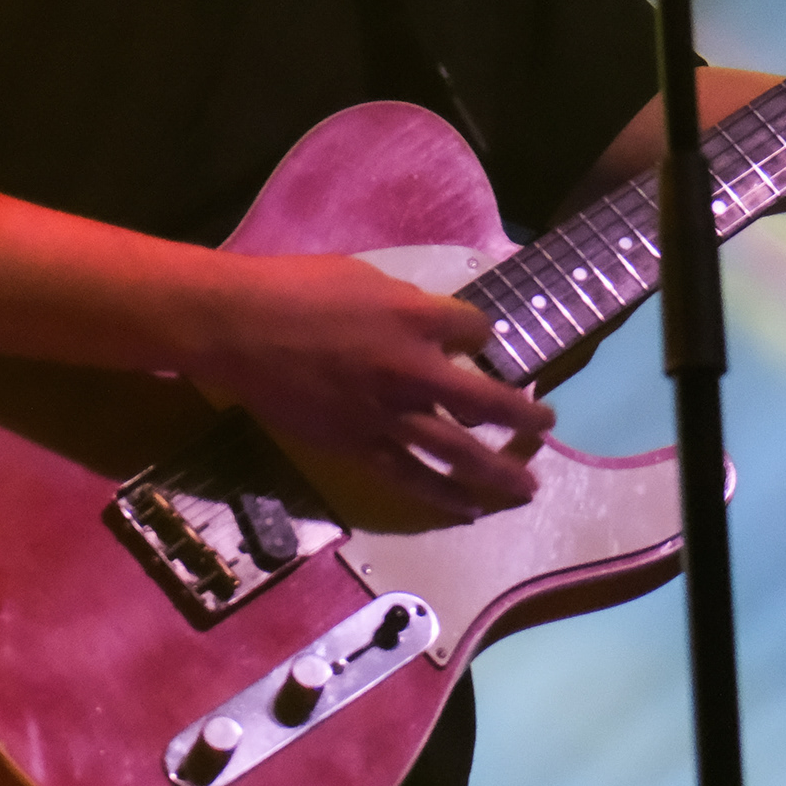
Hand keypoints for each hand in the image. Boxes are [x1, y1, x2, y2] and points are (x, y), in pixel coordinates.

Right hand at [171, 254, 552, 530]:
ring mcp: (387, 415)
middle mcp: (414, 370)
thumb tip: (430, 323)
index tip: (480, 343)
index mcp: (418, 318)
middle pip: (487, 401)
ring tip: (526, 487)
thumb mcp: (364, 278)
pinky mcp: (357, 447)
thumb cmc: (296, 288)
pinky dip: (441, 496)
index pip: (478, 331)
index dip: (484, 337)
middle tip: (546, 426)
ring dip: (498, 472)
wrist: (239, 328)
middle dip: (523, 418)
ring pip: (457, 453)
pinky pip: (409, 478)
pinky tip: (467, 508)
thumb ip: (406, 305)